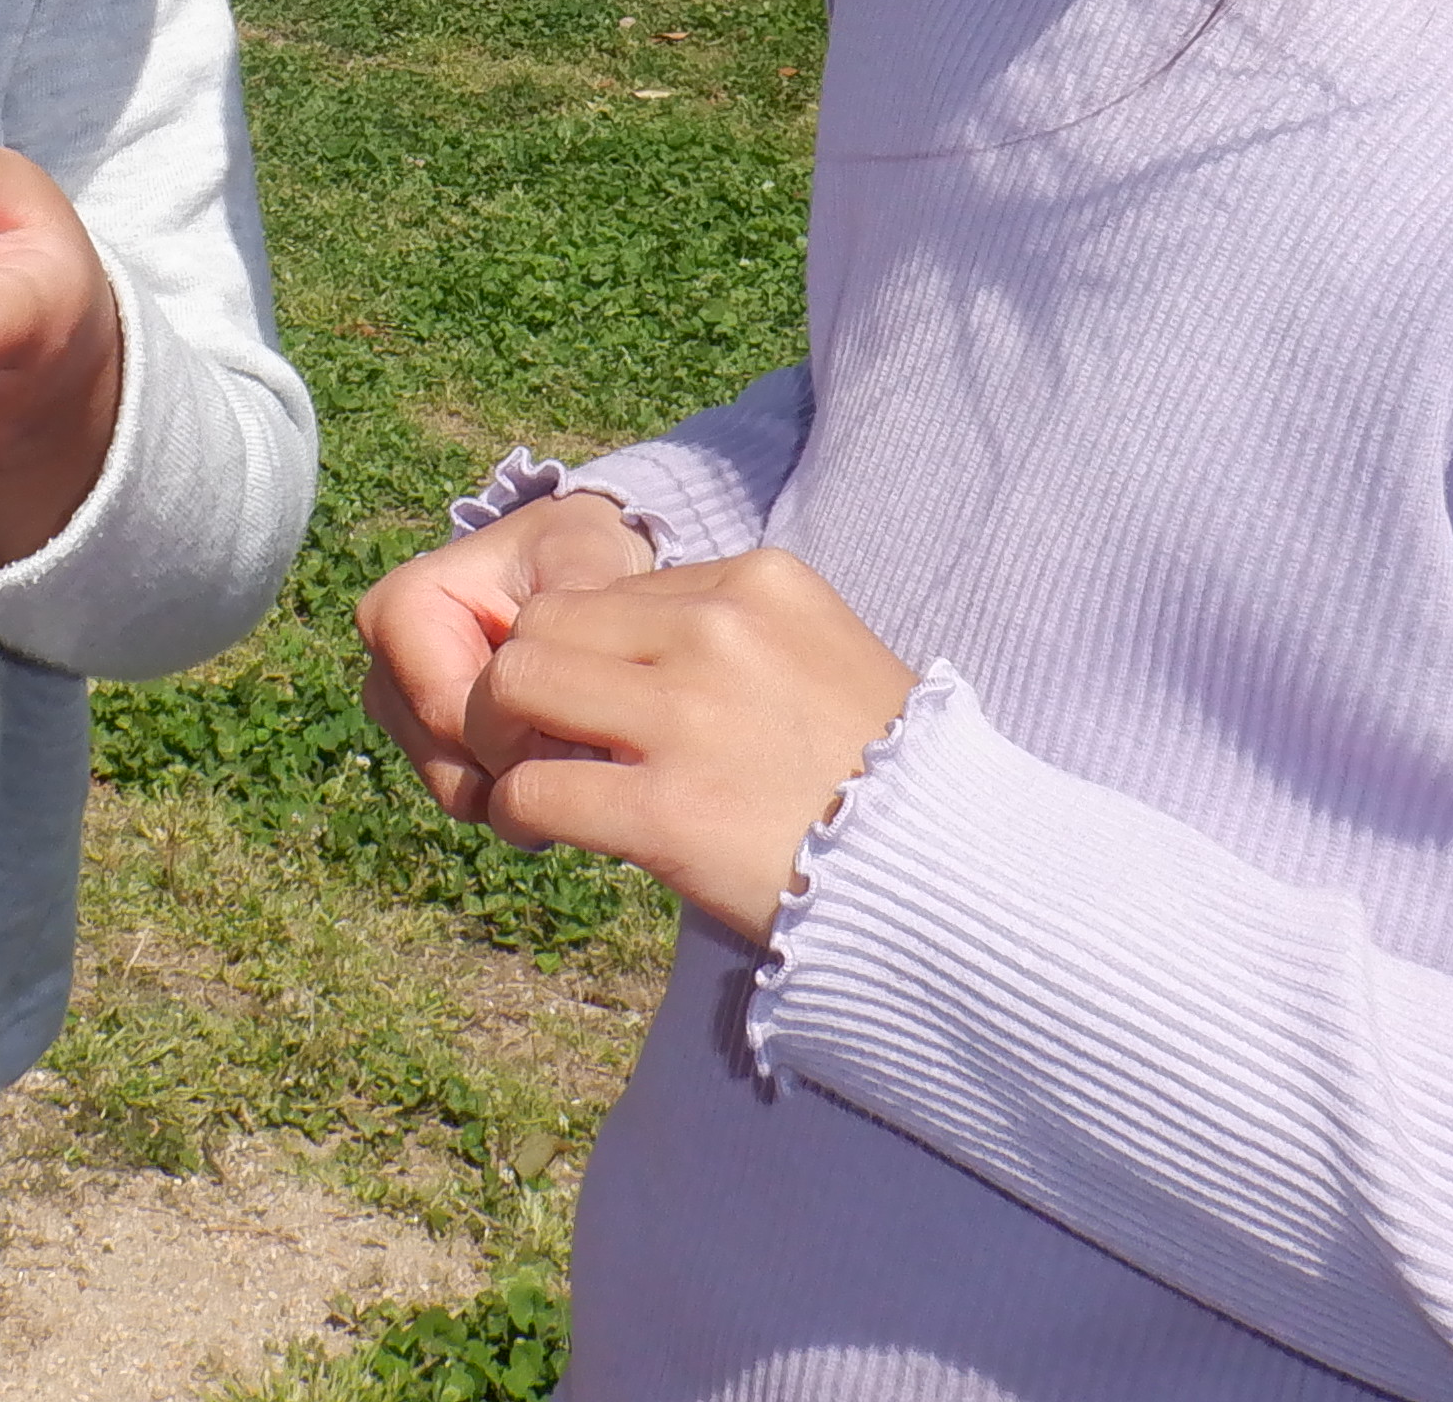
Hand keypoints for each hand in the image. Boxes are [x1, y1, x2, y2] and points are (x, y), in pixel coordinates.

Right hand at [353, 493, 656, 824]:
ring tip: (584, 750)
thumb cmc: (571, 550)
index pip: (447, 712)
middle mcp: (384, 668)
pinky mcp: (427, 744)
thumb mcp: (582, 555)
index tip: (584, 726)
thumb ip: (576, 601)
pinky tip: (566, 759)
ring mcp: (401, 712)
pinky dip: (520, 789)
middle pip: (447, 760)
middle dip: (524, 766)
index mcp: (399, 611)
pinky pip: (472, 794)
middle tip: (595, 745)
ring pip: (458, 787)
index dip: (517, 735)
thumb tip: (574, 671)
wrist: (566, 565)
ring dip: (525, 783)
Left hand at [463, 552, 917, 940]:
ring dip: (507, 737)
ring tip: (534, 778)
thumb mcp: (820, 652)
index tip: (606, 707)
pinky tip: (546, 832)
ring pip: (516, 685)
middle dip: (529, 682)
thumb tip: (627, 644)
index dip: (593, 650)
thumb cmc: (883, 772)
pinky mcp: (666, 812)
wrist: (946, 873)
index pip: (614, 588)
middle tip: (545, 738)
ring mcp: (688, 718)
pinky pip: (532, 788)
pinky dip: (520, 811)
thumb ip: (729, 633)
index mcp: (758, 581)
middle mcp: (718, 631)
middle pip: (546, 622)